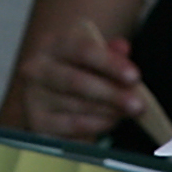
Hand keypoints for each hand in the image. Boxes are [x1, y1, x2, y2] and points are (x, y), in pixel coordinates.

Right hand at [3, 21, 147, 141]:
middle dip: (112, 95)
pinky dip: (96, 126)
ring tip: (126, 113)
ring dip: (108, 112)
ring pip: (77, 107)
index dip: (111, 64)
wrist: (50, 92)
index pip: (83, 51)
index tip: (134, 77)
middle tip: (138, 105)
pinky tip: (109, 122)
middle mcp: (36, 69)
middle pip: (77, 82)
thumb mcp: (94, 56)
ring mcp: (34, 98)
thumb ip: (109, 51)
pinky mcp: (37, 123)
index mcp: (54, 45)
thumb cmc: (78, 70)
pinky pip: (73, 126)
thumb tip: (122, 48)